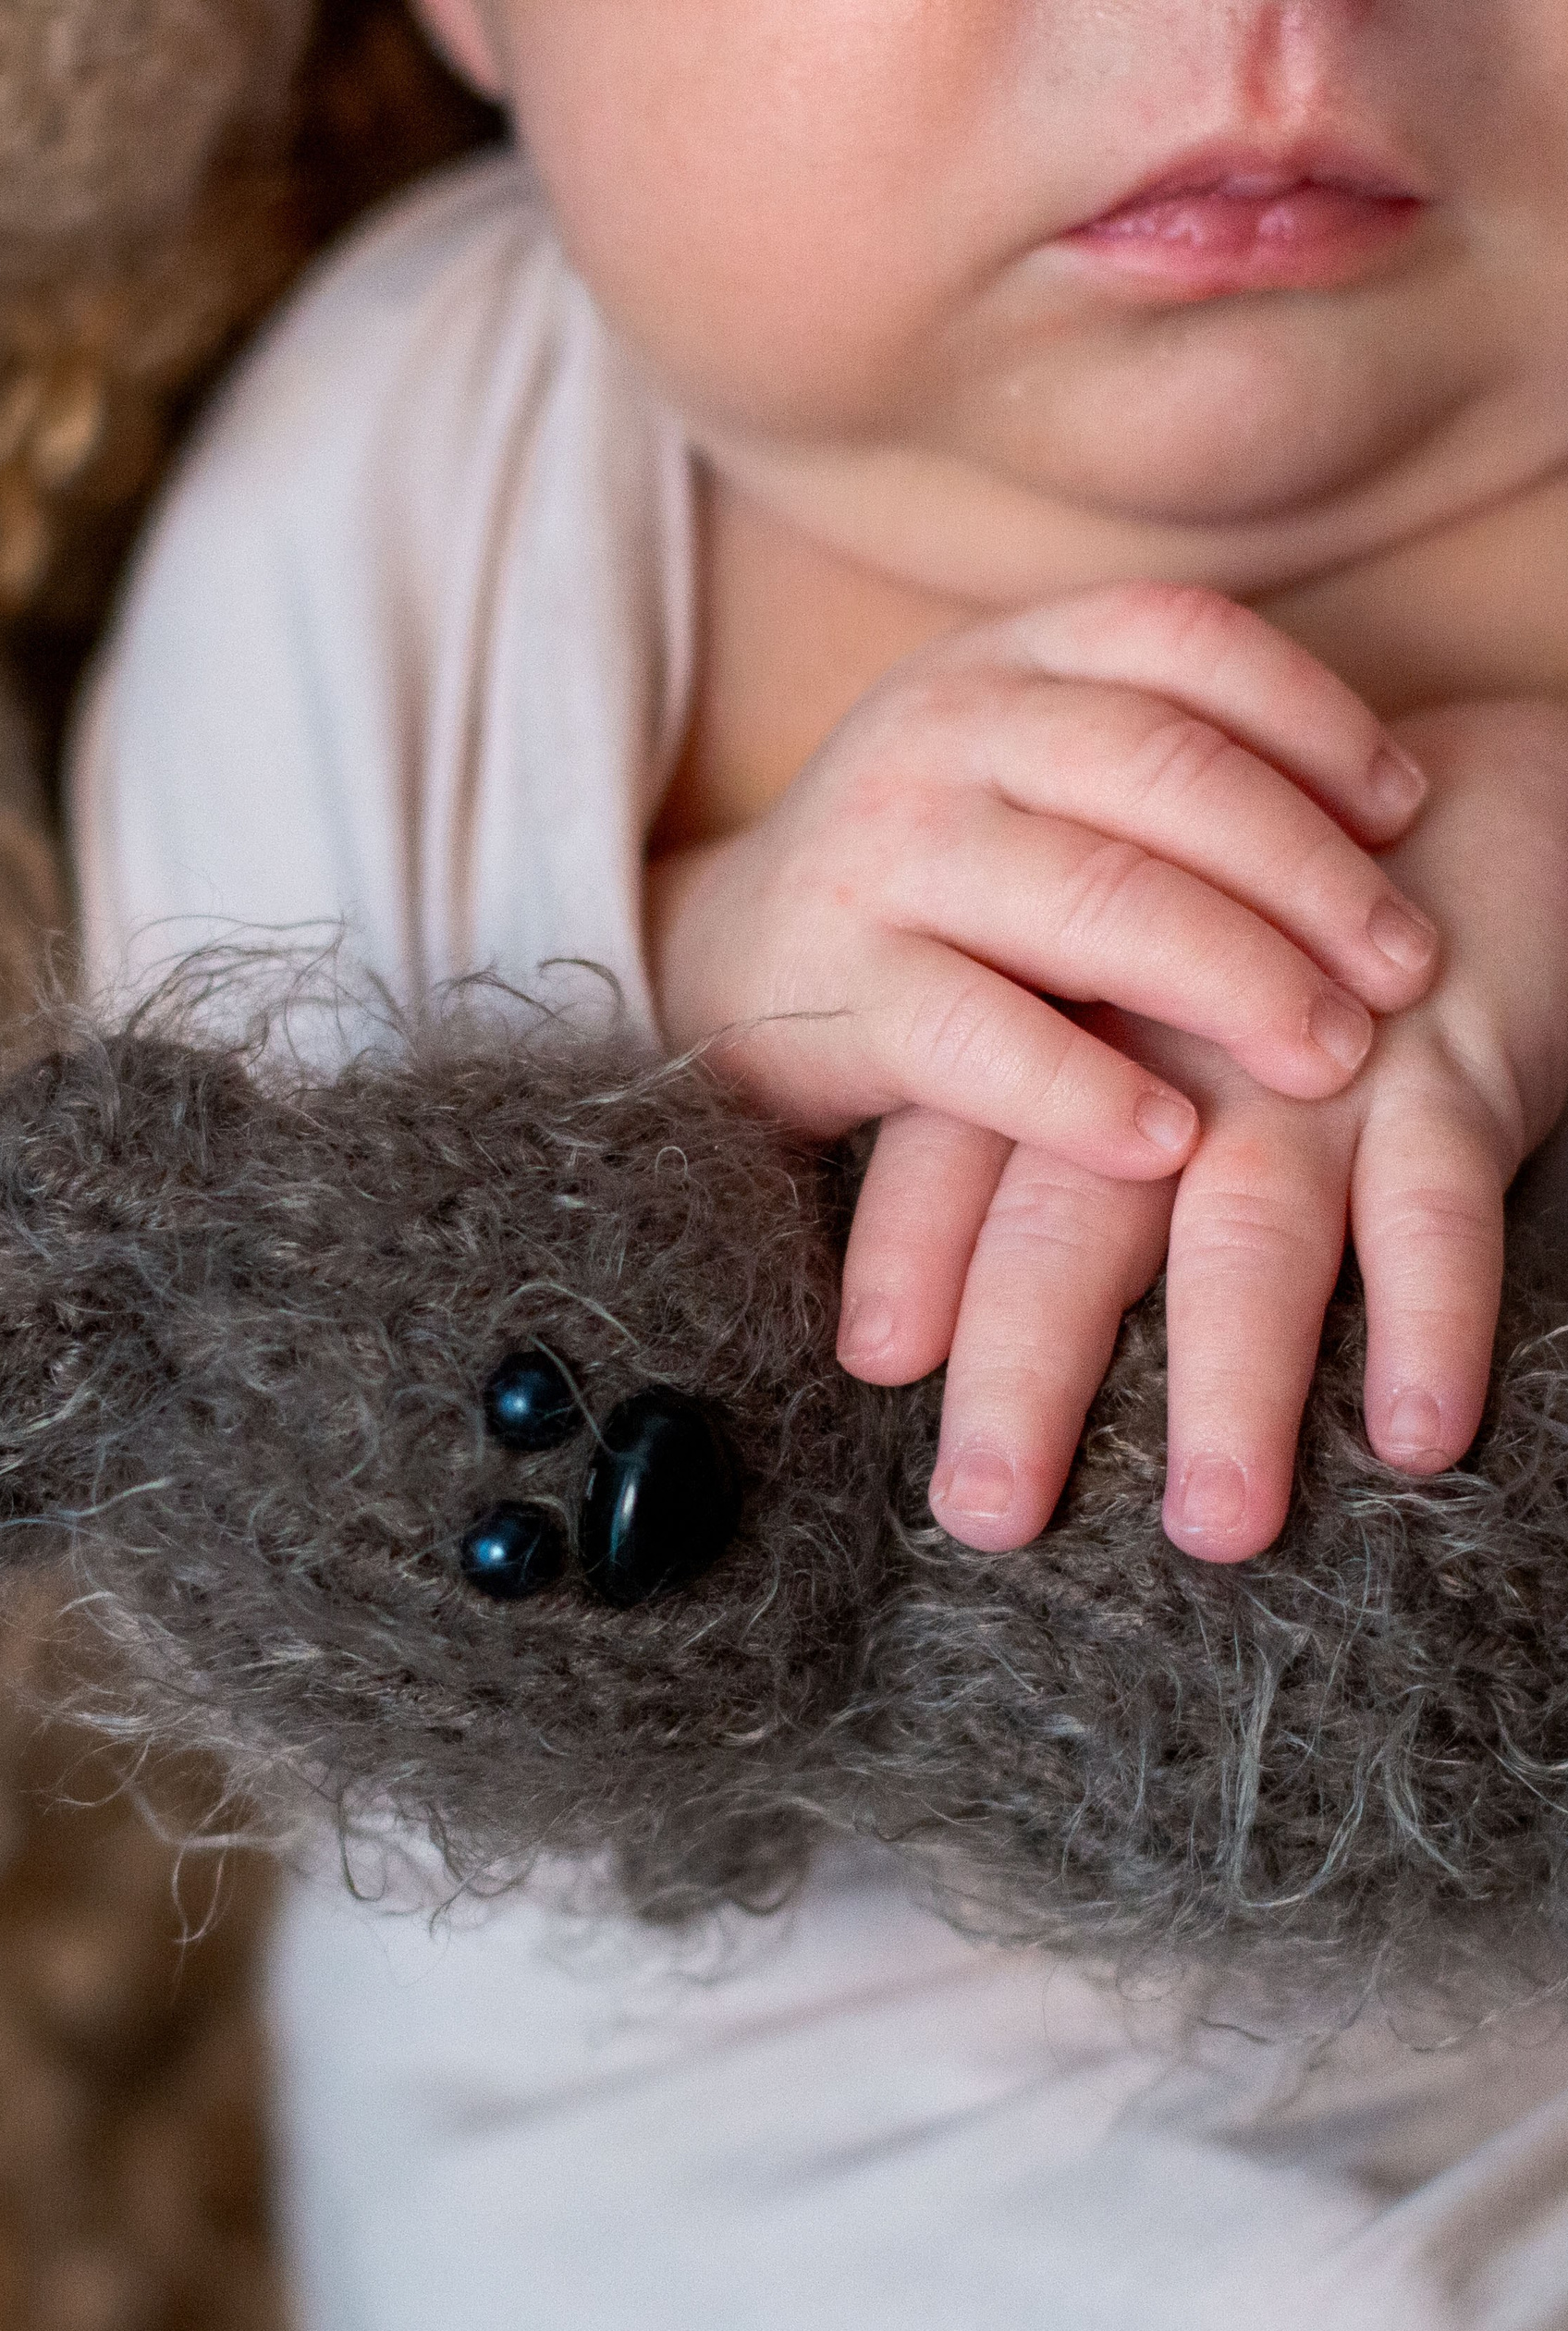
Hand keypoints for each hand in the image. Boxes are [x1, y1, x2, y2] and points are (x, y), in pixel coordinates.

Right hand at [649, 581, 1437, 1190]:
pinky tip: (1170, 1141)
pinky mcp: (833, 990)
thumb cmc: (931, 884)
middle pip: (1164, 771)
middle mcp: (938, 732)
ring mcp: (879, 857)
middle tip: (1405, 971)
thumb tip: (1383, 825)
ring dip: (1236, 980)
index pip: (1184, 643)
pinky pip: (978, 1038)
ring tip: (1331, 1058)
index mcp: (1003, 661)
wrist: (722, 967)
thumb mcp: (1027, 782)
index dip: (1316, 722)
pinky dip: (1084, 1091)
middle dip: (1308, 876)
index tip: (1405, 816)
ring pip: (1092, 897)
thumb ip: (1158, 776)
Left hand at [868, 699, 1567, 1562]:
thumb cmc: (1249, 961)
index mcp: (1067, 1039)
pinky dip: (1432, 1317)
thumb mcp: (1119, 1031)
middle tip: (988, 1510)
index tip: (870, 1362)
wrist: (1461, 805)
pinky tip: (1416, 1433)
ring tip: (1217, 1524)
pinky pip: (1439, 1206)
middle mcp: (1165, 1055)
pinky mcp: (1450, 1071)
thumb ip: (1012, 1156)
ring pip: (1252, 1230)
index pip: (957, 1149)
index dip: (909, 1249)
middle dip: (1027, 1365)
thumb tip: (887, 1337)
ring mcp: (1309, 1069)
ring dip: (1234, 1381)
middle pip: (1073, 1216)